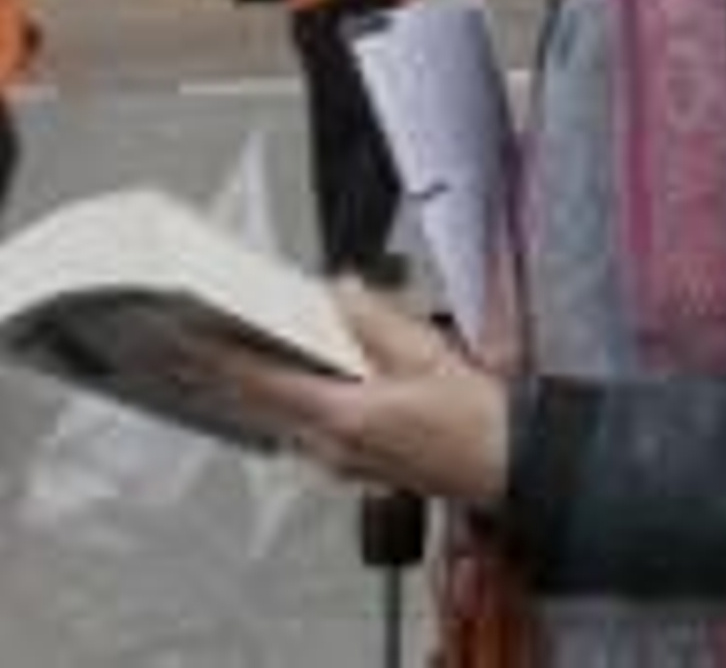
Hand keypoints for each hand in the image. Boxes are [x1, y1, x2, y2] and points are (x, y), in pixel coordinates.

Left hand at [216, 280, 510, 506]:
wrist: (506, 462)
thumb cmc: (475, 418)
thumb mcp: (427, 351)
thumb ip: (375, 318)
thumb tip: (339, 291)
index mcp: (343, 415)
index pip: (260, 382)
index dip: (217, 359)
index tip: (186, 339)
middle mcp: (330, 446)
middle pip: (263, 402)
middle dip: (230, 370)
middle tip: (197, 340)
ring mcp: (339, 461)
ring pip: (284, 416)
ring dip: (265, 385)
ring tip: (250, 351)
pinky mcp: (353, 466)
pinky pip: (308, 429)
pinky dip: (298, 401)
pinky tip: (310, 380)